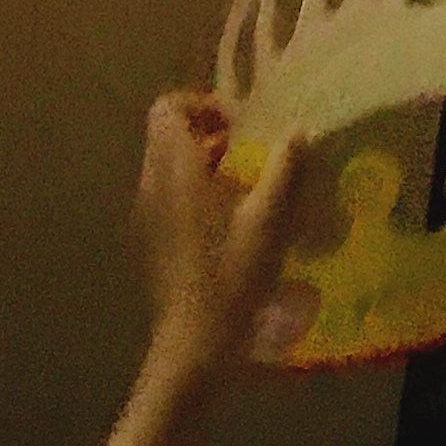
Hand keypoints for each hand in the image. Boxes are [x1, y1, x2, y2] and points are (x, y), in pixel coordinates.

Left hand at [134, 92, 306, 384]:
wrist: (192, 340)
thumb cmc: (231, 277)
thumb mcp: (268, 222)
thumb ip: (284, 171)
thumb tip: (299, 131)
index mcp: (175, 171)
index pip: (168, 109)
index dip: (202, 105)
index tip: (239, 125)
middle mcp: (151, 182)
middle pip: (166, 132)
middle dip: (205, 131)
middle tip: (245, 151)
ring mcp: (145, 210)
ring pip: (165, 162)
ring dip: (200, 160)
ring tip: (243, 184)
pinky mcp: (149, 235)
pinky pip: (165, 190)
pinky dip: (191, 186)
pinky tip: (226, 218)